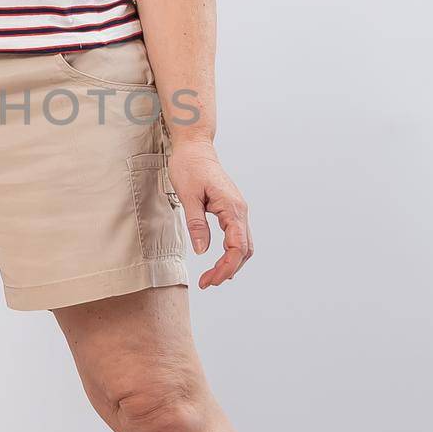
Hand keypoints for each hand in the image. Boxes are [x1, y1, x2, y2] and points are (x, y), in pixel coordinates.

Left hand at [167, 139, 252, 285]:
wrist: (195, 148)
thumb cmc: (190, 167)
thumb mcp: (188, 196)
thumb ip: (197, 224)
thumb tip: (202, 251)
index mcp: (232, 208)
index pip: (237, 247)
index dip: (225, 268)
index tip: (210, 280)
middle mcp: (240, 210)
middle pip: (244, 250)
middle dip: (228, 270)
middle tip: (207, 283)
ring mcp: (238, 210)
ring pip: (244, 245)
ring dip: (230, 263)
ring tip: (211, 277)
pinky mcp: (231, 210)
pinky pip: (238, 236)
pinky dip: (231, 253)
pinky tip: (220, 262)